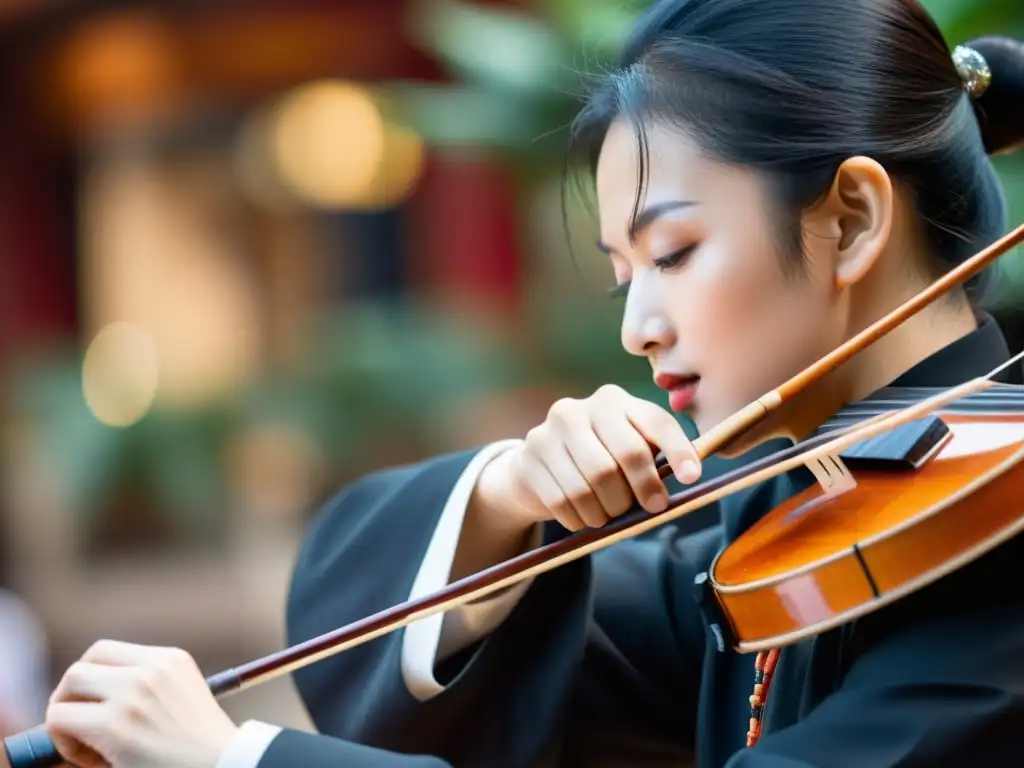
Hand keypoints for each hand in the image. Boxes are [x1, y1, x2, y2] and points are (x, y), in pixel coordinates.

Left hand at [44, 640, 237, 767]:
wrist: (224, 766)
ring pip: (67, 689)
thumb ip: (146, 689)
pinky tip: (94, 760)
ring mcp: (132, 694)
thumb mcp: (182, 700)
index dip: (91, 678)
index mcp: (171, 659)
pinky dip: (63, 742)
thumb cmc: (201, 749)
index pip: (106, 651)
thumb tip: (89, 702)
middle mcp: (151, 669)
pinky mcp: (114, 725)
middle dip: (70, 696)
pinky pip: (59, 721)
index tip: (95, 705)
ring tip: (88, 746)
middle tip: (81, 726)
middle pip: (82, 665)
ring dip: (64, 717)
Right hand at [476, 384, 700, 531]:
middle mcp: (578, 409)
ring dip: (608, 510)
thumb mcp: (625, 448)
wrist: (535, 467)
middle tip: (651, 508)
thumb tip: (686, 477)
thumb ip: (653, 457)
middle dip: (643, 488)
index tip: (692, 478)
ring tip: (610, 514)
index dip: (678, 449)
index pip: (654, 421)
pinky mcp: (529, 460)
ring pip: (593, 483)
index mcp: (612, 401)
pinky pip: (564, 500)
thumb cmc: (595, 459)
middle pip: (626, 454)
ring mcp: (548, 433)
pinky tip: (585, 517)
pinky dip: (580, 518)